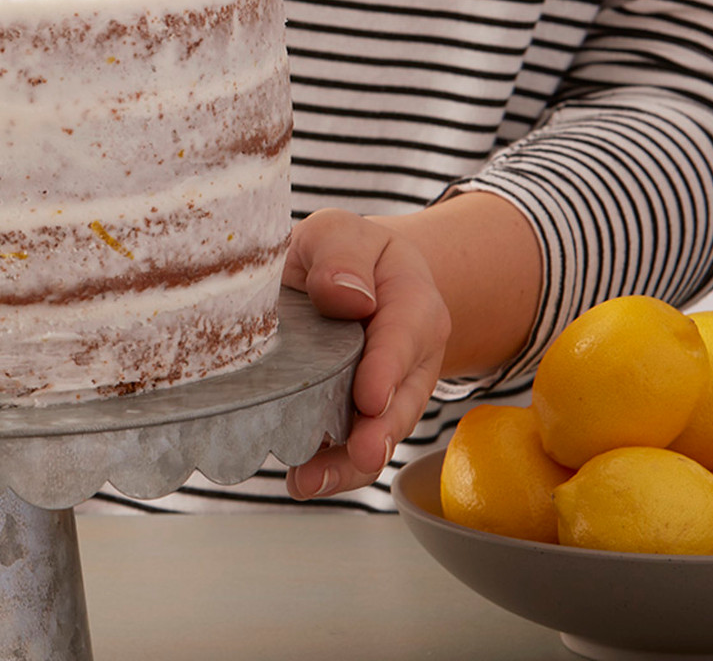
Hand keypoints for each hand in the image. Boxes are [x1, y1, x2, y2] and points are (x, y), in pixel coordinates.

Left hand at [281, 209, 451, 498]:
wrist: (347, 276)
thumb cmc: (341, 253)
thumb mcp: (338, 232)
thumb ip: (341, 254)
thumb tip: (344, 295)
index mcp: (410, 299)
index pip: (404, 332)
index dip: (387, 366)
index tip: (368, 397)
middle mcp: (409, 355)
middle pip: (402, 397)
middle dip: (382, 429)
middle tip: (362, 452)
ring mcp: (387, 391)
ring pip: (379, 432)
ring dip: (350, 462)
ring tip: (310, 480)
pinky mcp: (358, 415)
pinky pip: (353, 446)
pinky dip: (331, 467)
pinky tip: (302, 480)